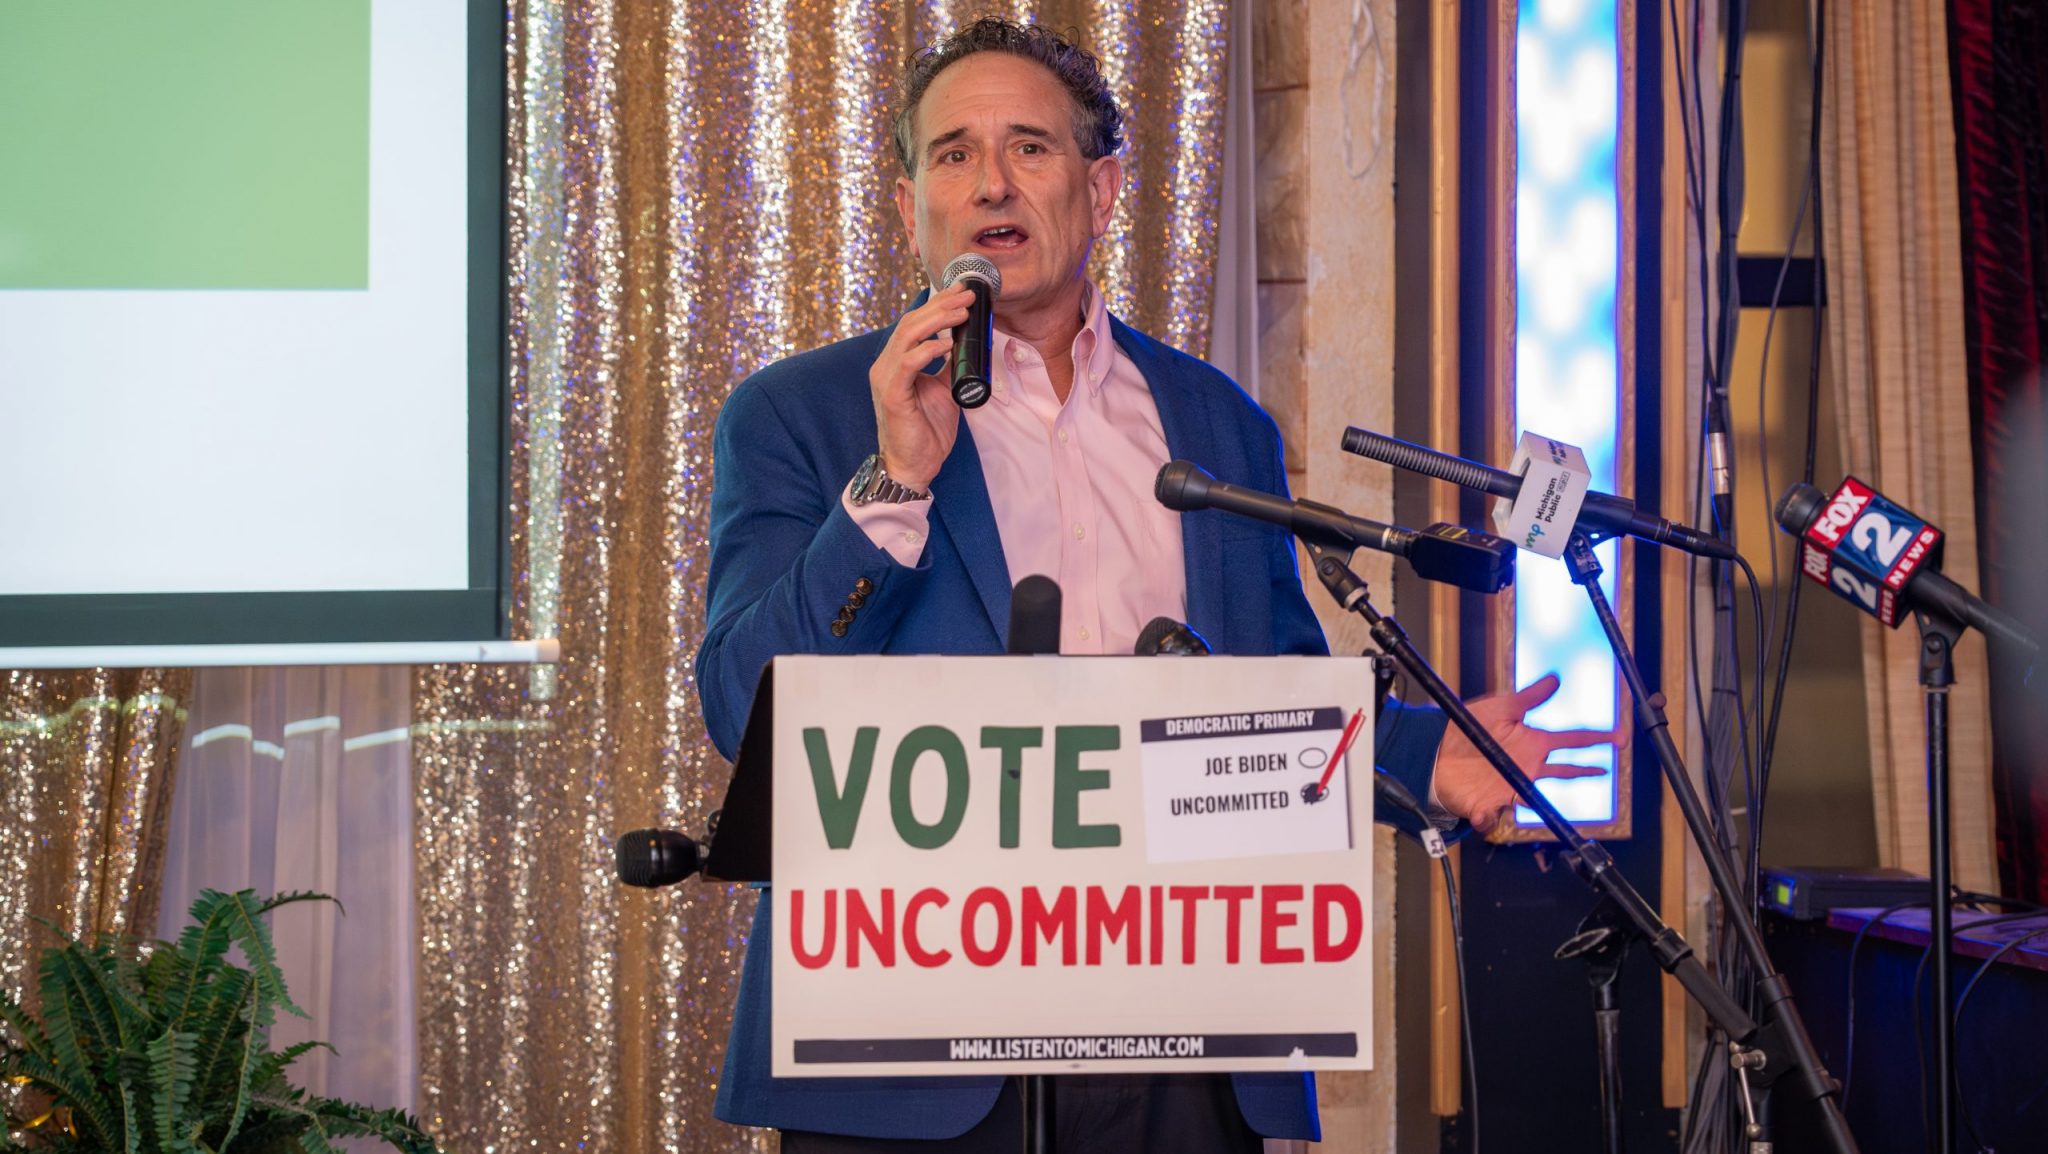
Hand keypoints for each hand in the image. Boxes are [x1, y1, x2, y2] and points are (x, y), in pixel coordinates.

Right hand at [870, 285, 975, 490]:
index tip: (962, 291)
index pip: (915, 323)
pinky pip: (908, 365)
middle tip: (967, 294)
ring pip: (907, 336)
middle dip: (941, 305)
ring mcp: (886, 379)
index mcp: (896, 362)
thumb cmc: (926, 431)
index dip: (938, 304)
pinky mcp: (891, 396)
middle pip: (911, 322)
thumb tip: (967, 343)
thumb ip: (951, 366)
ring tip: (961, 312)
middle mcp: (886, 365)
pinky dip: (927, 350)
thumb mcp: (945, 390)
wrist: (914, 466)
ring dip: (937, 320)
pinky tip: (946, 344)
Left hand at [1429, 673, 1616, 835]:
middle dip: (1585, 770)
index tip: (1620, 736)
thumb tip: (1555, 678)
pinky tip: (1484, 814)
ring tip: (1529, 792)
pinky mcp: (1489, 802)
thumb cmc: (1470, 731)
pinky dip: (1488, 819)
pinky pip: (1492, 817)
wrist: (1438, 752)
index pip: (1572, 740)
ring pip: (1533, 798)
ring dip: (1534, 798)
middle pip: (1564, 771)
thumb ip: (1529, 697)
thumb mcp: (1500, 708)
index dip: (1598, 738)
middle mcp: (1527, 767)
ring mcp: (1510, 786)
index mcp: (1533, 743)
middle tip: (1605, 767)